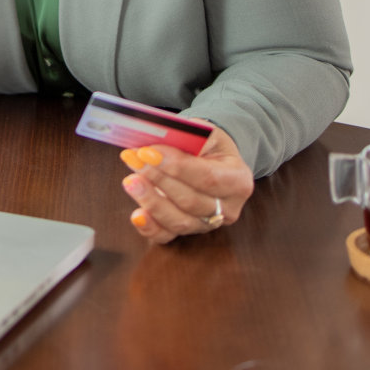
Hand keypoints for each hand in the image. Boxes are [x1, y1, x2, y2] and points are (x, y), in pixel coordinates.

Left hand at [119, 125, 254, 243]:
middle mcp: (228, 208)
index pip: (208, 177)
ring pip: (178, 221)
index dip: (177, 166)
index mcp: (238, 180)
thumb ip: (187, 136)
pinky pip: (167, 236)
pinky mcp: (188, 231)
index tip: (149, 152)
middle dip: (158, 179)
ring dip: (150, 200)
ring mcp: (209, 224)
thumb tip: (157, 138)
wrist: (213, 161)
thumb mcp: (206, 133)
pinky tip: (137, 214)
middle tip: (135, 160)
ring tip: (131, 180)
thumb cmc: (209, 146)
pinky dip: (150, 227)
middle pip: (190, 200)